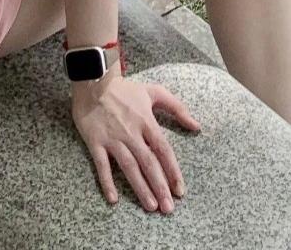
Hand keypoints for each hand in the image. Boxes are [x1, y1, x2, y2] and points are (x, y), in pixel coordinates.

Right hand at [71, 65, 200, 212]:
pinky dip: (107, 182)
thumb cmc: (125, 89)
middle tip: (168, 208)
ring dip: (140, 188)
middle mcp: (131, 132)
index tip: (180, 191)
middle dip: (160, 187)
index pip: (163, 150)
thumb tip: (196, 125)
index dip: (172, 171)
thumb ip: (177, 108)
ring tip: (150, 206)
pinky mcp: (95, 142)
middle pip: (148, 163)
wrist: (94, 82)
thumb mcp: (154, 92)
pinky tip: (113, 199)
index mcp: (146, 121)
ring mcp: (113, 139)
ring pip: (129, 167)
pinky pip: (102, 166)